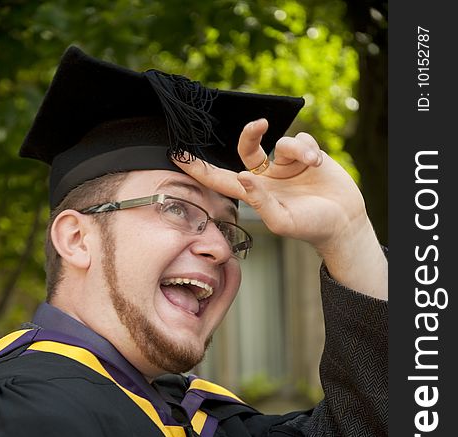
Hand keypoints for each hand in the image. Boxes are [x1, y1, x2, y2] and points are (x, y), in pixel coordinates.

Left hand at [174, 119, 386, 298]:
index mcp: (255, 193)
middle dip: (250, 134)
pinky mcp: (306, 155)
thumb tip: (241, 175)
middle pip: (247, 147)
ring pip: (281, 142)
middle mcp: (267, 176)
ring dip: (297, 150)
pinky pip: (301, 139)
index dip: (199, 168)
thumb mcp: (282, 220)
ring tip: (312, 164)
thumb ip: (260, 201)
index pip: (221, 178)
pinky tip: (318, 163)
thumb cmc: (310, 227)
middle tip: (259, 126)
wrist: (344, 221)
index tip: (176, 154)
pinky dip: (308, 149)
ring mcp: (286, 165)